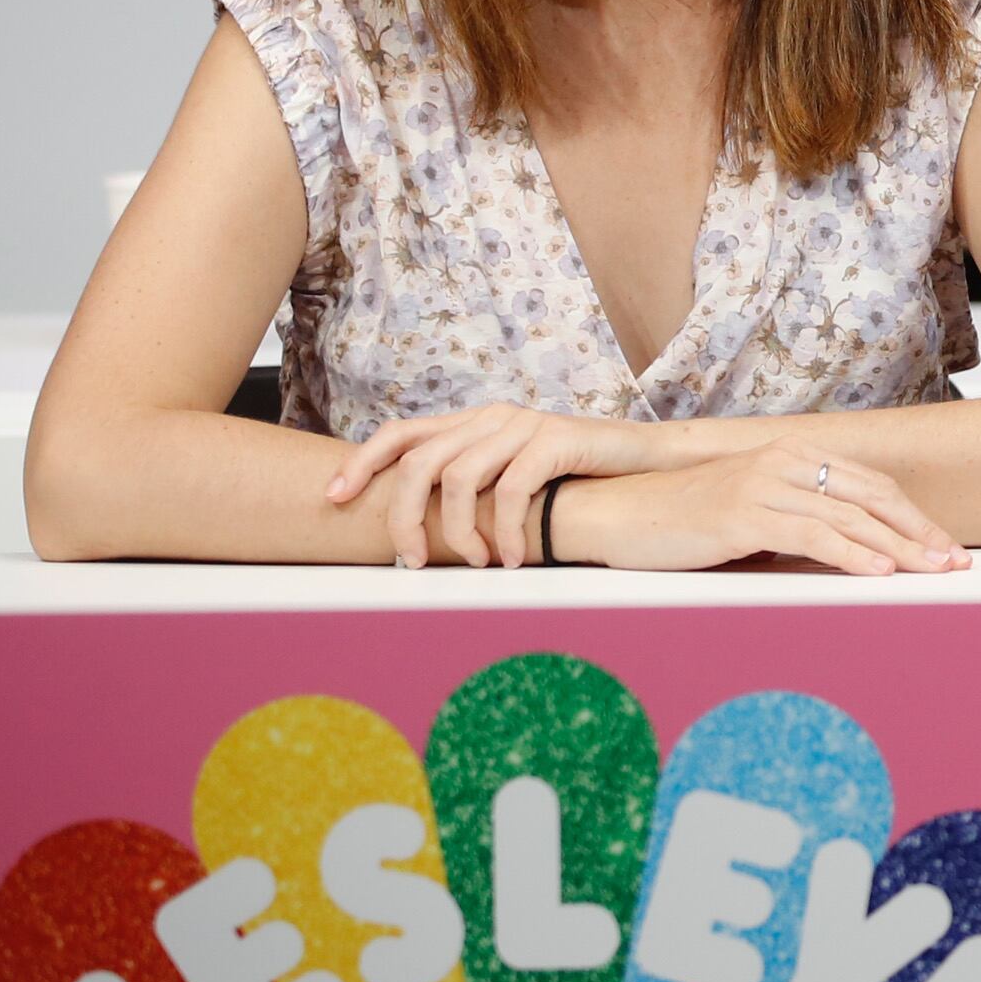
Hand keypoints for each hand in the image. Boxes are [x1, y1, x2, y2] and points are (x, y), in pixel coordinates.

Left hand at [326, 405, 685, 568]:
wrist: (647, 462)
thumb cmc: (579, 479)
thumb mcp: (515, 478)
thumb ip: (474, 485)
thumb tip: (418, 527)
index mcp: (474, 422)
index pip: (401, 432)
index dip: (361, 462)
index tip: (333, 498)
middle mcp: (492, 417)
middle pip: (418, 461)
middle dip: (403, 517)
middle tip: (413, 561)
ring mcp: (523, 425)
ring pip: (459, 478)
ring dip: (458, 532)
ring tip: (477, 564)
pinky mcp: (556, 439)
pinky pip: (511, 490)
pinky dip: (505, 532)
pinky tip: (513, 557)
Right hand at [553, 443, 967, 576]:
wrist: (619, 514)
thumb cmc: (687, 521)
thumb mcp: (756, 515)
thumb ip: (802, 523)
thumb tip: (857, 552)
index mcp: (795, 455)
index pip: (871, 485)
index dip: (913, 516)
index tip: (946, 545)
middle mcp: (785, 460)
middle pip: (872, 497)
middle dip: (919, 531)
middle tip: (956, 561)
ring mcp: (764, 483)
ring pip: (849, 517)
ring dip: (898, 547)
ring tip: (932, 570)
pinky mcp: (743, 512)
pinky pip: (811, 534)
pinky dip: (851, 554)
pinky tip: (878, 572)